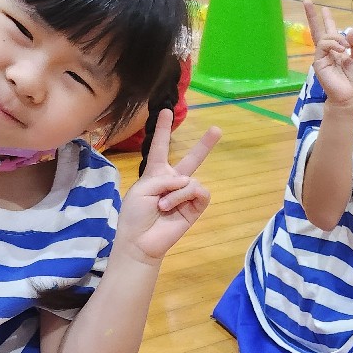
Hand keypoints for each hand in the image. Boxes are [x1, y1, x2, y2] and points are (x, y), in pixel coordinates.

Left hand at [115, 111, 220, 262]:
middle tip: (217, 129)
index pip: (159, 147)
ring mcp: (185, 195)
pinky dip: (184, 196)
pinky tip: (172, 207)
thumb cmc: (134, 215)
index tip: (165, 111)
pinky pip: (198, 191)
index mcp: (155, 173)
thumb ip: (164, 178)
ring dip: (176, 192)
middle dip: (204, 145)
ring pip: (191, 180)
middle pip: (191, 159)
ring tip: (162, 206)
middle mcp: (172, 181)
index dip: (161, 129)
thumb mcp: (142, 189)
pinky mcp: (195, 207)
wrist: (140, 242)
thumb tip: (188, 182)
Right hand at [304, 0, 352, 107]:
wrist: (349, 96)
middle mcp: (327, 51)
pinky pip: (323, 45)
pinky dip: (333, 44)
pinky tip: (341, 50)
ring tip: (345, 47)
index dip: (327, 20)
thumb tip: (349, 31)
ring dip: (336, 38)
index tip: (324, 9)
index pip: (330, 32)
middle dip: (312, 15)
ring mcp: (322, 56)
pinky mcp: (318, 61)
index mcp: (337, 50)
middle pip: (318, 30)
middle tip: (307, 0)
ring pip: (325, 37)